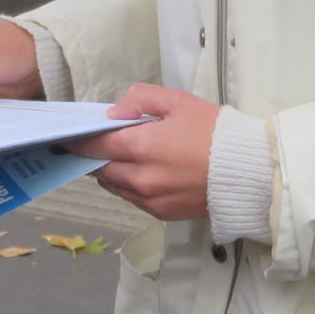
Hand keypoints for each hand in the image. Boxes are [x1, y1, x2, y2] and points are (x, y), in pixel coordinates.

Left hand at [69, 84, 218, 222]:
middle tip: (91, 146)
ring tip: (114, 158)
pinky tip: (137, 173)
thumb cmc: (215, 132)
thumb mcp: (178, 102)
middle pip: (100, 168)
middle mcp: (140, 178)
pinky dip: (128, 186)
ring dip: (110, 172)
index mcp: (141, 147)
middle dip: (93, 156)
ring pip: (114, 186)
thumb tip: (115, 114)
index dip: (78, 140)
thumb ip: (140, 99)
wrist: (249, 172)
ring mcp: (150, 199)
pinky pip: (132, 199)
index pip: (95, 145)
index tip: (65, 137)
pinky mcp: (162, 214)